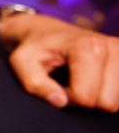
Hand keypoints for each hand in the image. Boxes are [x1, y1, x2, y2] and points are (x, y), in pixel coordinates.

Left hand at [2, 12, 118, 110]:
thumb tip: (59, 101)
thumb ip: (35, 83)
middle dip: (86, 99)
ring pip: (118, 101)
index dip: (68, 97)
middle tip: (70, 83)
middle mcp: (111, 47)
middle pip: (107, 102)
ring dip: (98, 96)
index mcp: (86, 47)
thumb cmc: (35, 47)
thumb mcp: (23, 63)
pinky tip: (96, 80)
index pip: (86, 97)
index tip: (57, 84)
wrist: (46, 30)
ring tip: (82, 80)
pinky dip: (109, 92)